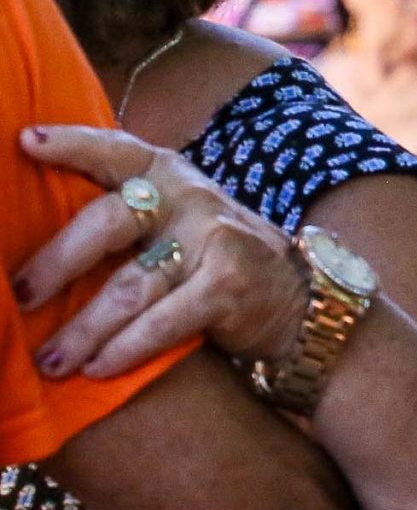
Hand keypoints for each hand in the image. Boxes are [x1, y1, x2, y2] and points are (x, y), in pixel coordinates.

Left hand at [14, 126, 306, 377]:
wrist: (297, 297)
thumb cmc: (212, 259)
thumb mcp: (173, 221)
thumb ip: (120, 216)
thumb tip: (23, 240)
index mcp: (167, 175)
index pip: (115, 152)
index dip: (71, 145)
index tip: (24, 141)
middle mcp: (190, 197)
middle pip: (109, 221)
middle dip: (57, 261)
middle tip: (18, 297)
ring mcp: (214, 238)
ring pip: (131, 285)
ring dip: (83, 329)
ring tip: (49, 360)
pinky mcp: (229, 284)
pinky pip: (163, 321)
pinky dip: (125, 349)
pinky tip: (97, 368)